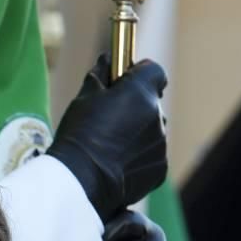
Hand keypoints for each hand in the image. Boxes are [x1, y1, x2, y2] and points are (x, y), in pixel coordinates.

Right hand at [47, 54, 167, 224]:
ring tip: (112, 147)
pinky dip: (140, 157)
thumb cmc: (79, 136)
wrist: (82, 182)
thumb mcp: (84, 98)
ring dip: (139, 133)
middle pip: (152, 103)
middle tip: (111, 119)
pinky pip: (152, 155)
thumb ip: (101, 75)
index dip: (140, 73)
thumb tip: (108, 58)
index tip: (125, 80)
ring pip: (153, 131)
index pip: (154, 71)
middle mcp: (157, 116)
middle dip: (137, 106)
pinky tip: (117, 164)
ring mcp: (161, 144)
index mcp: (140, 92)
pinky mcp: (160, 168)